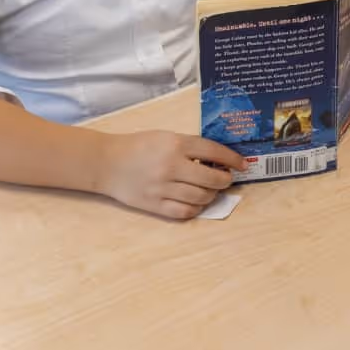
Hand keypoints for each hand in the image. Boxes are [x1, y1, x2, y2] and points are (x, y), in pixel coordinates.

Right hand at [98, 130, 244, 220]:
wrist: (108, 162)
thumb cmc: (138, 145)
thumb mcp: (165, 137)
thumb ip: (188, 146)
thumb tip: (214, 159)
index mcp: (175, 144)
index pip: (212, 152)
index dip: (231, 159)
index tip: (242, 164)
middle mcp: (172, 166)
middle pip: (210, 179)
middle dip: (224, 180)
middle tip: (226, 179)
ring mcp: (163, 188)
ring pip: (200, 198)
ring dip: (211, 195)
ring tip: (211, 190)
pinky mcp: (155, 205)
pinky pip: (184, 212)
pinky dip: (196, 209)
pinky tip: (197, 203)